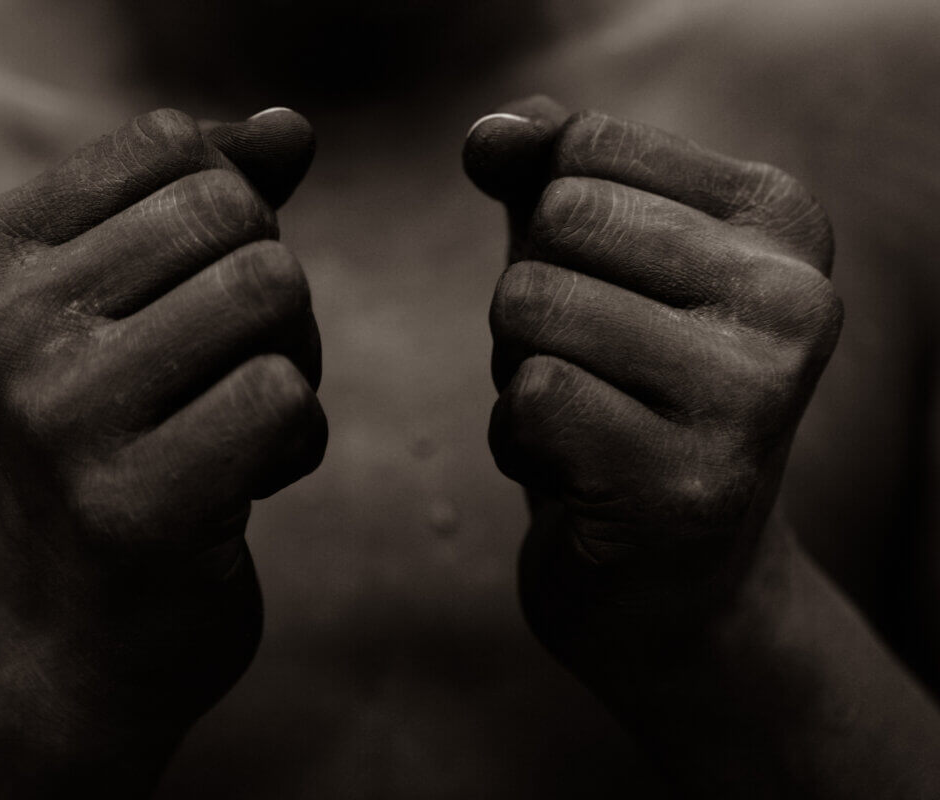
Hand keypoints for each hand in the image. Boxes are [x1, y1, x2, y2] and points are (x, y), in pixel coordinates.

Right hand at [0, 108, 323, 743]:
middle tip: (226, 372)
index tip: (184, 301)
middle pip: (234, 216)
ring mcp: (57, 418)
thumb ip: (214, 194)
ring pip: (270, 292)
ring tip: (237, 424)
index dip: (227, 215)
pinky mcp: (130, 505)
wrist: (79, 628)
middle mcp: (1, 328)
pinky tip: (246, 487)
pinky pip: (285, 398)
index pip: (172, 144)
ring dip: (293, 361)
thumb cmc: (124, 442)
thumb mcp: (146, 302)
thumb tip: (290, 125)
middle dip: (270, 290)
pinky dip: (298, 439)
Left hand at [464, 97, 841, 666]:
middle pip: (555, 222)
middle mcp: (794, 299)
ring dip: (518, 372)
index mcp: (782, 222)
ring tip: (586, 422)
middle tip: (592, 374)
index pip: (585, 146)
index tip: (607, 300)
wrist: (670, 578)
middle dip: (531, 304)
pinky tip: (576, 474)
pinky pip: (527, 398)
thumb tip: (488, 134)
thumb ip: (543, 172)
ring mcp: (751, 395)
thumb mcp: (590, 262)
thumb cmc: (619, 395)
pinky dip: (517, 438)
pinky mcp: (686, 484)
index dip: (548, 227)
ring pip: (531, 305)